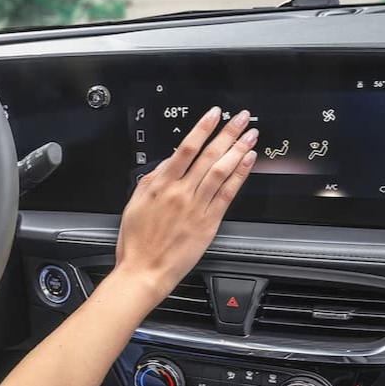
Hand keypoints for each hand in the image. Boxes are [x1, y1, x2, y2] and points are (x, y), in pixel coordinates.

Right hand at [114, 107, 257, 299]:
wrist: (144, 270)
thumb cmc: (136, 242)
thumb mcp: (134, 204)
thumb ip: (150, 181)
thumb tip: (165, 165)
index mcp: (160, 185)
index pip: (185, 149)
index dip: (202, 129)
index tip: (214, 115)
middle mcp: (180, 192)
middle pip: (208, 155)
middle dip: (227, 133)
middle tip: (242, 118)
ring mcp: (197, 207)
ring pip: (221, 171)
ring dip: (238, 150)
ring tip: (251, 135)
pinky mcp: (209, 223)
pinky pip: (227, 194)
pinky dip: (239, 176)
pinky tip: (247, 162)